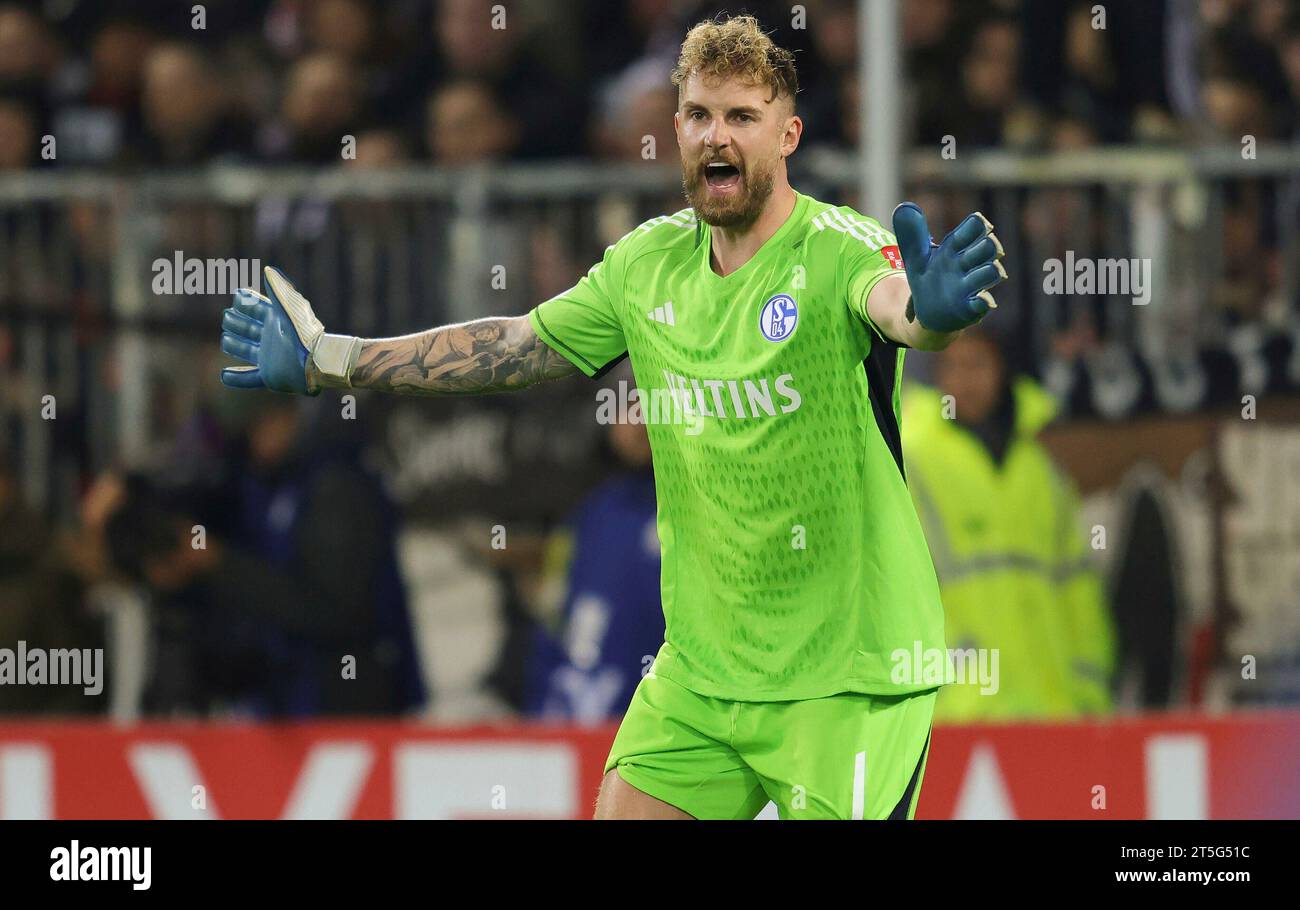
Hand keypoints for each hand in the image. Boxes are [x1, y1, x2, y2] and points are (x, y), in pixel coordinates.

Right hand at [219, 266, 358, 393]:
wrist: (316, 361)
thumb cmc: (304, 332)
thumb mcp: (289, 308)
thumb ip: (278, 289)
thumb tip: (268, 270)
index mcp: (276, 322)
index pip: (257, 309)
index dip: (246, 302)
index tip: (237, 295)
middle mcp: (272, 340)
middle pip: (249, 330)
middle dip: (238, 323)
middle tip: (226, 317)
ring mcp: (270, 359)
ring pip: (247, 351)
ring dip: (235, 346)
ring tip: (225, 340)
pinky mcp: (269, 377)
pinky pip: (249, 379)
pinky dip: (236, 378)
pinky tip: (224, 375)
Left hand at [892, 202, 1006, 332]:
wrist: (925, 314)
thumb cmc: (927, 280)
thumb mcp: (915, 257)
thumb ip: (912, 234)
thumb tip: (903, 207)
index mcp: (956, 248)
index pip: (975, 228)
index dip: (977, 225)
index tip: (977, 224)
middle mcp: (968, 265)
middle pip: (988, 248)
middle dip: (989, 246)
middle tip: (987, 245)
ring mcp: (970, 287)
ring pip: (990, 273)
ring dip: (990, 270)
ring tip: (990, 269)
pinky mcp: (969, 309)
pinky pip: (982, 304)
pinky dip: (983, 301)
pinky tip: (981, 299)